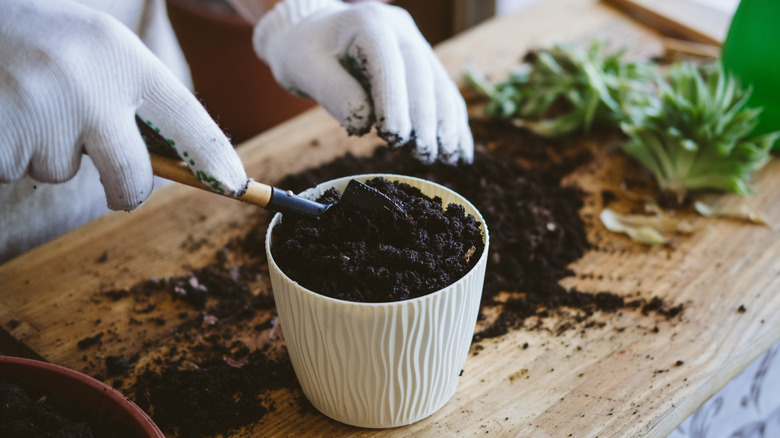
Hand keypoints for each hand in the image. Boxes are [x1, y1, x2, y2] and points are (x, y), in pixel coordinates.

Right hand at [0, 0, 247, 210]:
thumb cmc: (37, 40)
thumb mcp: (96, 48)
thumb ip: (133, 95)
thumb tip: (180, 160)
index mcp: (120, 55)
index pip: (185, 114)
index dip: (213, 156)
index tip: (234, 184)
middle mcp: (90, 82)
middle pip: (132, 174)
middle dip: (126, 190)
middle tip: (119, 190)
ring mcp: (44, 109)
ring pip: (62, 170)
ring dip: (47, 151)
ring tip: (26, 103)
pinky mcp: (3, 137)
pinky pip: (17, 170)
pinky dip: (9, 153)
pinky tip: (3, 115)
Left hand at [253, 0, 473, 163]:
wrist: (313, 33)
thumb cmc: (304, 52)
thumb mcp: (304, 69)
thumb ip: (333, 93)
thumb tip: (365, 125)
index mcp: (367, 21)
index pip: (386, 61)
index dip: (394, 100)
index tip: (396, 138)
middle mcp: (398, 27)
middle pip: (420, 74)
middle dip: (425, 119)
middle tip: (424, 155)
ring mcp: (415, 42)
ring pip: (439, 85)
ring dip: (446, 124)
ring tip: (448, 158)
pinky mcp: (423, 61)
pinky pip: (443, 92)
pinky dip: (452, 122)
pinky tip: (460, 150)